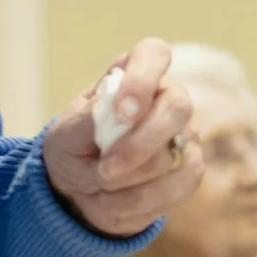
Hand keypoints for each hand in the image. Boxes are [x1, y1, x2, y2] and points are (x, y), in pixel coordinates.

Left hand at [43, 37, 202, 237]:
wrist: (79, 192)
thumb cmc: (73, 150)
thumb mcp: (66, 135)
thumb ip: (89, 119)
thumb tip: (114, 108)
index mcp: (132, 75)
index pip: (154, 54)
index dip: (142, 80)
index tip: (122, 113)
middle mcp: (166, 97)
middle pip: (178, 106)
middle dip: (140, 144)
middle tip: (104, 169)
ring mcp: (184, 133)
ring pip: (175, 155)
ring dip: (129, 181)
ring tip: (99, 186)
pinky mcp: (190, 167)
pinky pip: (181, 183)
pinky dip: (143, 200)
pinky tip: (117, 202)